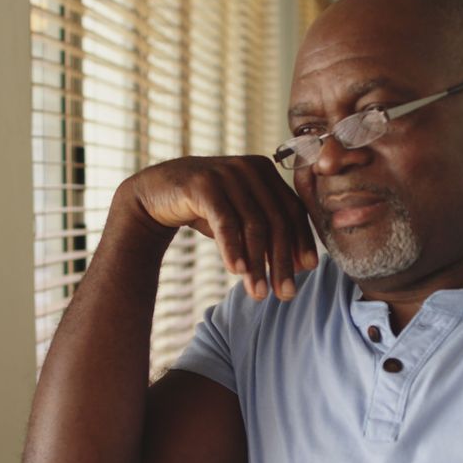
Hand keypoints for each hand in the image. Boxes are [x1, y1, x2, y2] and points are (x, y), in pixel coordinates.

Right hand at [123, 155, 317, 300]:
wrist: (155, 194)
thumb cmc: (206, 208)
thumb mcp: (239, 217)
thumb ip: (267, 231)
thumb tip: (299, 266)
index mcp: (265, 172)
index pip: (292, 210)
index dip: (302, 241)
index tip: (307, 270)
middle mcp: (250, 168)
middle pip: (276, 221)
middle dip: (282, 261)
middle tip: (285, 294)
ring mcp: (227, 173)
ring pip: (252, 225)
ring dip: (257, 264)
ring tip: (258, 293)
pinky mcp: (203, 184)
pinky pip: (225, 222)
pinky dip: (233, 249)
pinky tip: (236, 272)